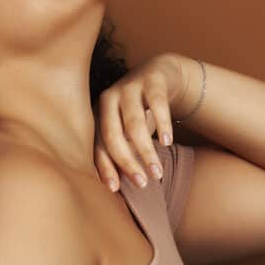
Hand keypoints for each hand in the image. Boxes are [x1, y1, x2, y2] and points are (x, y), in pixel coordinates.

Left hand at [93, 52, 186, 191]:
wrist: (160, 74)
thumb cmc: (139, 111)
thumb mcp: (126, 131)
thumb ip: (120, 153)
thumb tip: (116, 189)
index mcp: (97, 114)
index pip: (96, 144)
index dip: (104, 167)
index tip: (115, 189)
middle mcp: (108, 99)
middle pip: (112, 135)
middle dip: (127, 162)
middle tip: (142, 183)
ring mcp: (129, 87)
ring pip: (134, 122)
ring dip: (146, 150)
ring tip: (157, 171)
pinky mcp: (152, 79)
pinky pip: (157, 103)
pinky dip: (162, 124)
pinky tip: (168, 142)